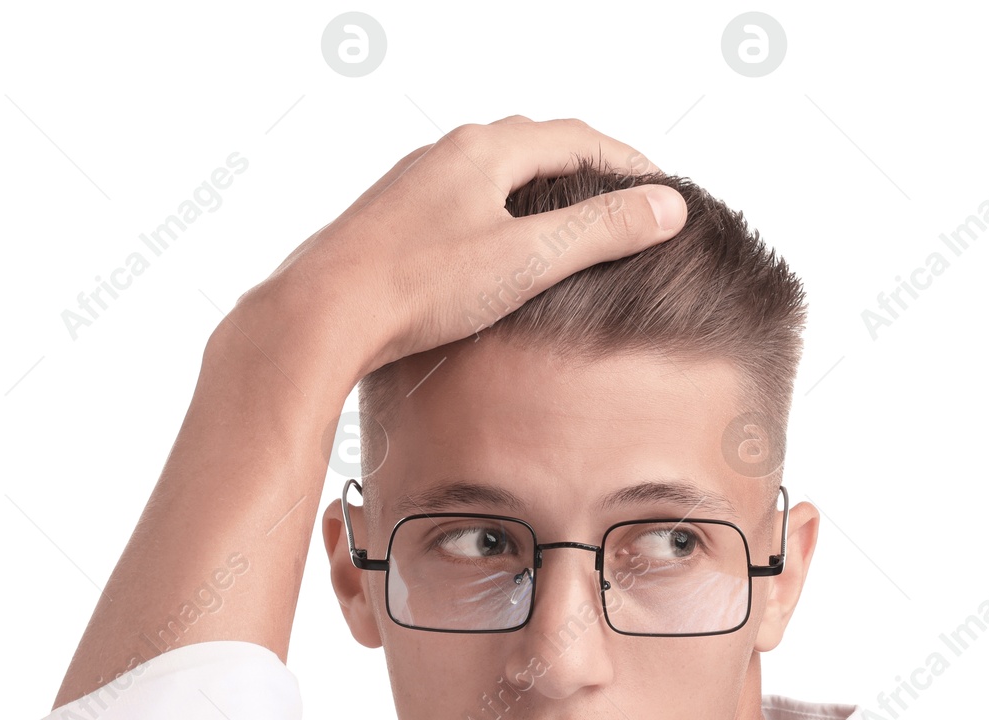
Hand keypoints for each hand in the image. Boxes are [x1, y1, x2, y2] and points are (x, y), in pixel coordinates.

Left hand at [236, 116, 687, 377]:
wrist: (322, 313)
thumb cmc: (417, 286)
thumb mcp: (527, 259)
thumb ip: (601, 231)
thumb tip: (666, 207)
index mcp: (485, 150)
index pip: (577, 138)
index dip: (628, 162)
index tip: (662, 190)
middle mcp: (446, 154)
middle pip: (535, 146)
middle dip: (587, 169)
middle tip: (625, 199)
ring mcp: (416, 186)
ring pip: (494, 173)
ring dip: (541, 190)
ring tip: (572, 224)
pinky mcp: (395, 222)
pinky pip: (463, 202)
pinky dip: (501, 214)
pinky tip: (501, 252)